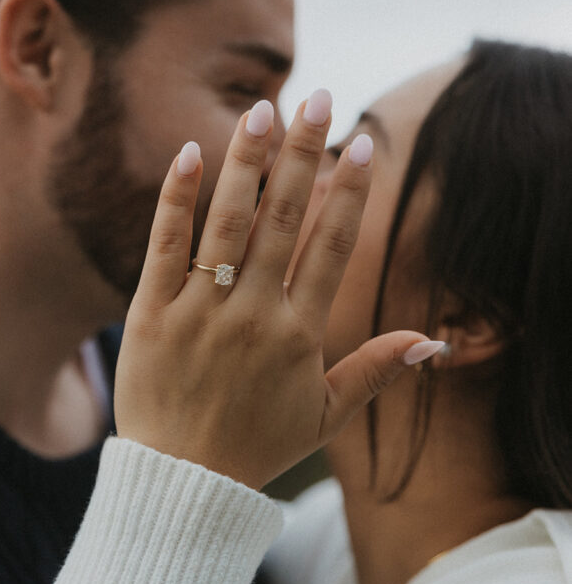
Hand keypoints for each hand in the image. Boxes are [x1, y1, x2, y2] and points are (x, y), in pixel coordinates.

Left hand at [114, 92, 440, 489]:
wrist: (181, 484)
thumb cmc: (256, 446)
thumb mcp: (325, 414)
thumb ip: (375, 371)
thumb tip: (432, 342)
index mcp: (299, 333)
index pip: (331, 246)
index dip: (348, 192)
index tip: (361, 144)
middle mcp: (253, 313)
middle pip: (282, 219)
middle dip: (303, 154)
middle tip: (318, 98)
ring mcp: (199, 310)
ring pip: (227, 222)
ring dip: (247, 162)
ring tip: (262, 109)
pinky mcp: (150, 313)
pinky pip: (164, 246)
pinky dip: (177, 199)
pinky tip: (191, 152)